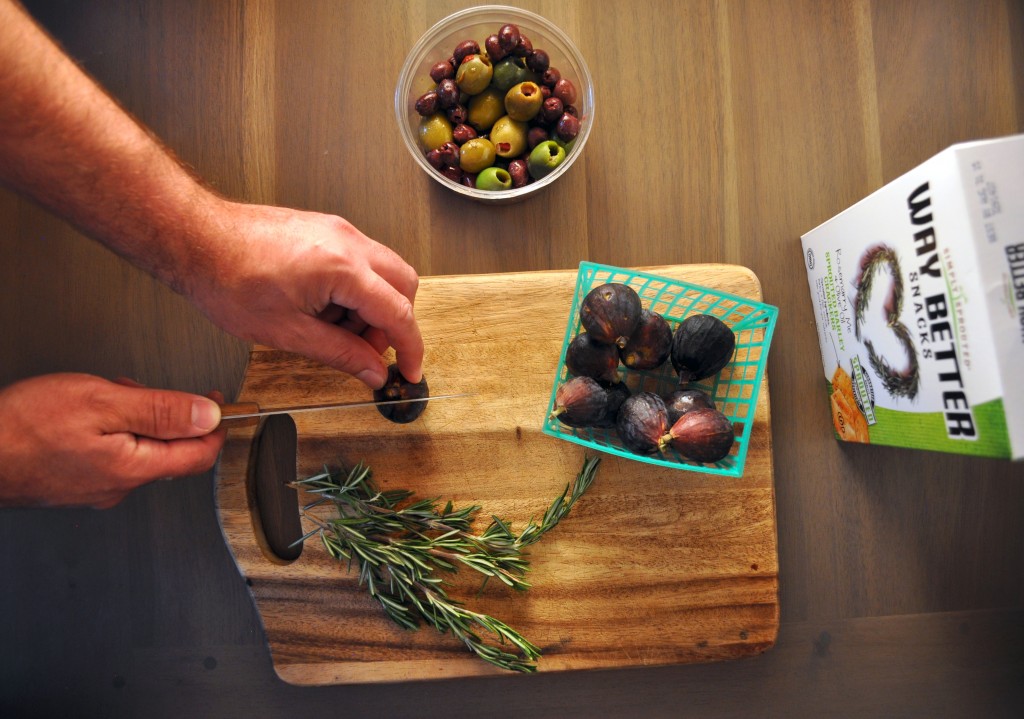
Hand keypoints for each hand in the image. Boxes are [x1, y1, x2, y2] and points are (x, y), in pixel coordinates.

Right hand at [0, 373, 225, 508]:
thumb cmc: (23, 429)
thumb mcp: (103, 403)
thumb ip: (161, 410)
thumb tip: (208, 414)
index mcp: (135, 467)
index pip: (200, 454)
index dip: (215, 424)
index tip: (217, 400)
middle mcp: (119, 486)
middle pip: (171, 451)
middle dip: (166, 415)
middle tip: (141, 389)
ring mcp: (96, 488)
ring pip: (139, 450)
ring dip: (136, 419)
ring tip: (107, 396)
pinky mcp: (76, 484)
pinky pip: (112, 455)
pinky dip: (112, 430)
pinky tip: (87, 415)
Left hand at [184, 200, 423, 388]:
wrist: (195, 239)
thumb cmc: (227, 278)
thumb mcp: (287, 332)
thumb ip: (340, 353)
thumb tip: (372, 370)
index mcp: (343, 268)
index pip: (399, 313)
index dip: (411, 348)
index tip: (410, 371)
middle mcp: (348, 242)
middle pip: (403, 285)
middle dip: (394, 323)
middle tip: (367, 351)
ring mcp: (338, 230)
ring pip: (382, 272)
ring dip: (372, 307)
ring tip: (334, 330)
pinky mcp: (325, 228)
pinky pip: (359, 261)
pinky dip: (355, 289)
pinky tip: (324, 308)